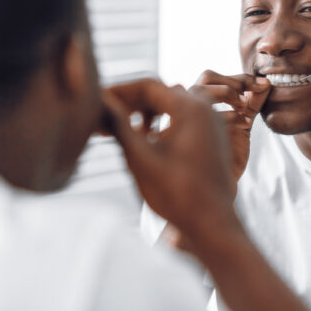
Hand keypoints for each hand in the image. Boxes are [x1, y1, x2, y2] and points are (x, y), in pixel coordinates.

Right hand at [102, 79, 237, 235]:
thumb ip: (119, 125)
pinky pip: (183, 118)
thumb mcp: (140, 158)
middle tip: (104, 117)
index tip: (97, 101)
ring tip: (120, 129)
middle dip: (130, 103)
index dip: (118, 91)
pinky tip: (144, 139)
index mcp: (190, 108)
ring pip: (171, 105)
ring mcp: (212, 123)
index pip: (147, 86)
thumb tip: (99, 101)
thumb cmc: (178, 194)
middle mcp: (205, 109)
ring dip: (144, 113)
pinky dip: (161, 123)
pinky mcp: (212, 137)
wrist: (213, 224)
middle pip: (160, 93)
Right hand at [189, 71, 270, 185]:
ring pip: (199, 89)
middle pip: (206, 77)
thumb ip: (252, 103)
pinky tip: (244, 124)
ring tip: (244, 106)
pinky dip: (228, 115)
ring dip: (226, 92)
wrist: (219, 185)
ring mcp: (188, 119)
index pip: (214, 77)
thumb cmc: (227, 155)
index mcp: (200, 102)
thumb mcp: (243, 124)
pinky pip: (204, 116)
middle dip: (232, 81)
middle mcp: (190, 107)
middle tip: (252, 92)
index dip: (239, 77)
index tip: (262, 84)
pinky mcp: (190, 133)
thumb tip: (267, 82)